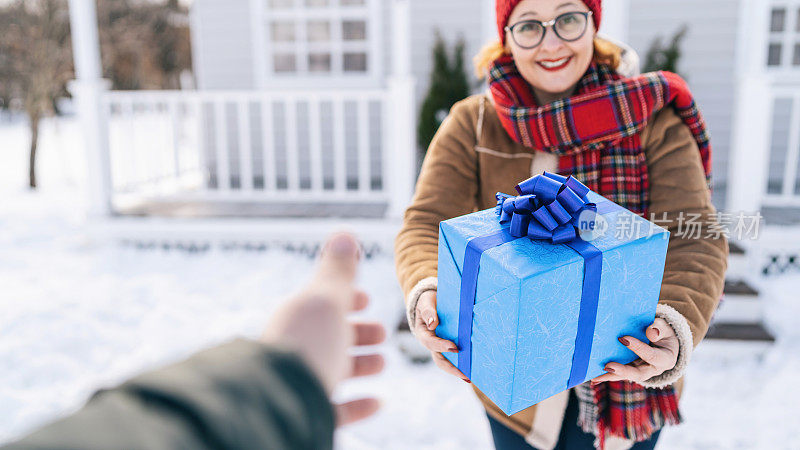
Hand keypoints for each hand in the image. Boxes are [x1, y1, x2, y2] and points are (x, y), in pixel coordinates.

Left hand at [261, 233, 385, 425]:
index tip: (367, 298)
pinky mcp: (307, 414)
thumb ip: (338, 271)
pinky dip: (359, 404)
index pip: (321, 302)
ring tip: (381, 362)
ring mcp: (300, 383)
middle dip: (357, 331)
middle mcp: (295, 350)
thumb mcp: (326, 299)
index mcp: (297, 318)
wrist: (278, 403)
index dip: (346, 297)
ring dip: (361, 364)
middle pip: (329, 336)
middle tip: (381, 333)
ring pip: (333, 370)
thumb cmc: (306, 346)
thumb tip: (344, 234)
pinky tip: (378, 401)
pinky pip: (336, 409)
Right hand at [414, 290, 469, 382]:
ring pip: (448, 362)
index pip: (431, 343)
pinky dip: (463, 363)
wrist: (431, 302)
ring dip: (459, 370)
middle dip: (452, 369)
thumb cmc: (428, 302)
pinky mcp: (449, 346)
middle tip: (465, 375)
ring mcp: (440, 346)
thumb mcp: (425, 303)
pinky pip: (455, 357)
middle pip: (440, 360)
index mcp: (423, 334)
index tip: (454, 347)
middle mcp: (431, 343)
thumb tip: (432, 324)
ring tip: (471, 377)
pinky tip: (474, 367)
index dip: (441, 346)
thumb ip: (428, 312)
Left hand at [591, 318, 677, 384]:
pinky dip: (606, 377)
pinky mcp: (631, 371)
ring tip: (594, 377)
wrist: (664, 343)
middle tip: (607, 366)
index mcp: (665, 359)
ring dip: (610, 376)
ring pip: (625, 376)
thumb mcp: (666, 329)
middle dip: (622, 371)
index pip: (651, 355)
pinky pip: (618, 375)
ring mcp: (641, 371)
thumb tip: (651, 332)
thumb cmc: (664, 333)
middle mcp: (653, 370)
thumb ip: (660, 329)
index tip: (622, 338)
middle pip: (638, 374)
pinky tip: (593, 379)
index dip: (638, 348)